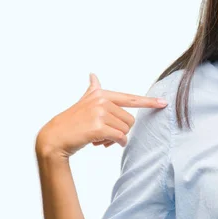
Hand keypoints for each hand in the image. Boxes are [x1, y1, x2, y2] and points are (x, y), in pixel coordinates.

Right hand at [35, 73, 167, 160]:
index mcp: (101, 94)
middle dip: (121, 130)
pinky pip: (119, 138)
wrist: (54, 137)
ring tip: (100, 139)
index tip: (164, 103)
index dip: (148, 102)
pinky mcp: (98, 127)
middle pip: (129, 120)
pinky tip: (102, 144)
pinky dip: (116, 144)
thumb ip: (92, 89)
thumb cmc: (72, 121)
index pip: (130, 98)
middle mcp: (102, 101)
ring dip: (116, 139)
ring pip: (125, 130)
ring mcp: (100, 113)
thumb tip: (93, 74)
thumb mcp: (83, 101)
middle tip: (104, 135)